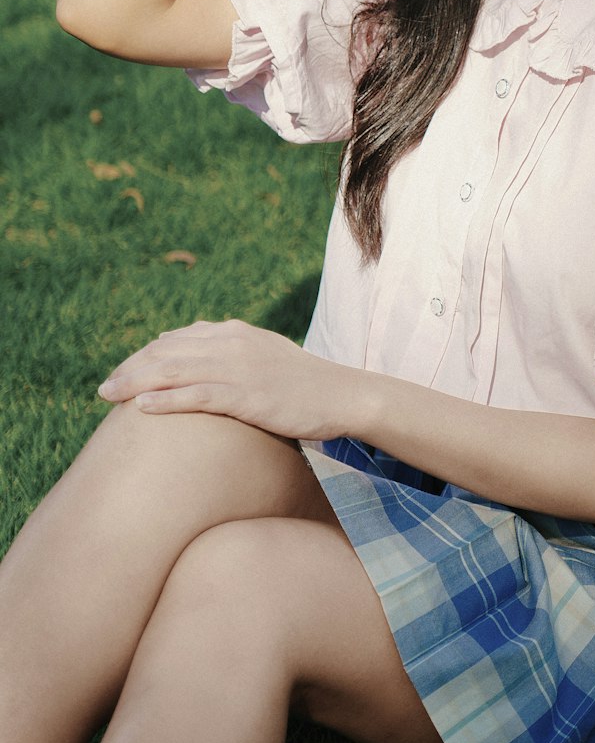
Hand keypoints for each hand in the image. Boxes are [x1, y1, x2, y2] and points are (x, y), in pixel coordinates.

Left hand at [97, 319, 347, 440]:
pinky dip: (165, 401)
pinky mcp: (247, 395)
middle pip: (167, 351)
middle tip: (103, 388)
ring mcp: (239, 367)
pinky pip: (197, 396)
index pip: (176, 339)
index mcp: (235, 333)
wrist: (342, 394)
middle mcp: (232, 343)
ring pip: (174, 371)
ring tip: (108, 395)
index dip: (143, 356)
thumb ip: (231, 355)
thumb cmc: (302, 385)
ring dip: (135, 383)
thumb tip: (195, 361)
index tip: (122, 374)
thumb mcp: (264, 359)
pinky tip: (141, 409)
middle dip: (131, 368)